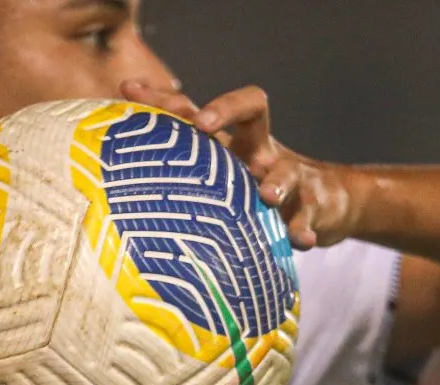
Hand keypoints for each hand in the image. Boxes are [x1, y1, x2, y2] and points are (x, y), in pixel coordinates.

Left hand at [121, 81, 363, 250]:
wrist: (326, 204)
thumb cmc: (253, 194)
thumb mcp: (219, 181)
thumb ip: (179, 180)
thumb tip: (112, 189)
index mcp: (230, 143)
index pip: (195, 107)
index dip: (164, 97)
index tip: (129, 91)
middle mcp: (259, 149)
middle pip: (250, 108)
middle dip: (225, 110)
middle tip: (201, 124)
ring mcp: (289, 175)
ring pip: (283, 170)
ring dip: (276, 181)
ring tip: (266, 195)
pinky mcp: (313, 205)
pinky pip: (308, 214)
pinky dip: (303, 227)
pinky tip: (300, 239)